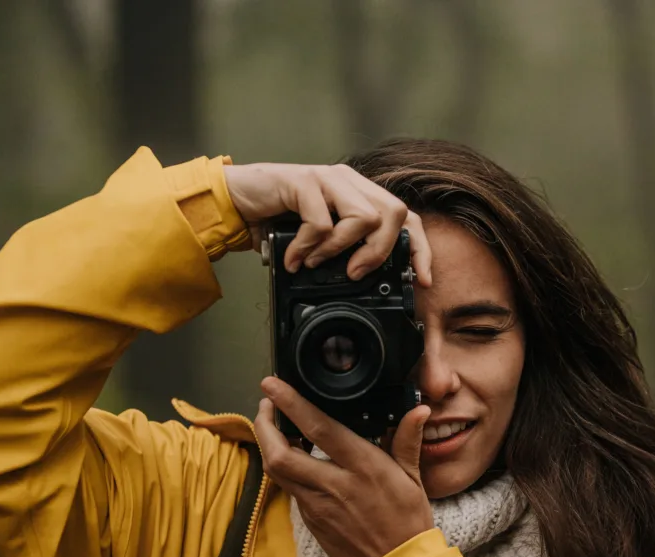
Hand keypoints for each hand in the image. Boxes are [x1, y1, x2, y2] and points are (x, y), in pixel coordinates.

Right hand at [222, 163, 431, 285]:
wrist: (234, 201)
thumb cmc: (276, 221)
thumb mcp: (319, 240)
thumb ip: (344, 250)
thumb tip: (366, 279)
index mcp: (359, 193)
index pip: (407, 216)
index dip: (420, 249)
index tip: (421, 280)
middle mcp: (348, 181)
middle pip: (395, 213)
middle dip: (380, 252)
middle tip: (354, 273)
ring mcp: (327, 178)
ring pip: (365, 217)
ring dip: (341, 249)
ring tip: (315, 262)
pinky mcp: (302, 181)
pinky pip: (321, 223)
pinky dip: (309, 248)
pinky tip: (293, 258)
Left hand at [253, 376, 433, 556]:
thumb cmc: (408, 522)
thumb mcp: (412, 478)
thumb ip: (408, 440)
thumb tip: (418, 410)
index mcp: (363, 468)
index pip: (319, 429)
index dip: (292, 405)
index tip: (274, 385)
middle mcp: (335, 485)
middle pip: (280, 453)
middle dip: (265, 424)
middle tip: (267, 404)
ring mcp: (318, 505)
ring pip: (277, 471)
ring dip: (268, 444)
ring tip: (272, 425)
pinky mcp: (310, 520)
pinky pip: (289, 488)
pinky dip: (283, 468)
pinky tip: (290, 455)